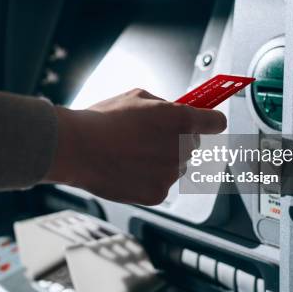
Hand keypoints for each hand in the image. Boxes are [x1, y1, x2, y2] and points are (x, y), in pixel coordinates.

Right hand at [45, 88, 226, 204]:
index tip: (209, 122)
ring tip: (133, 153)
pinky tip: (129, 168)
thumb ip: (163, 105)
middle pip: (193, 145)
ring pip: (177, 166)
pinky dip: (149, 178)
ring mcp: (170, 174)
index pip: (216, 122)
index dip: (211, 121)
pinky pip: (161, 184)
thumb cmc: (103, 120)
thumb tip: (174, 110)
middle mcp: (180, 149)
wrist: (77, 148)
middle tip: (152, 137)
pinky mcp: (157, 194)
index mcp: (180, 120)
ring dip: (164, 160)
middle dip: (178, 140)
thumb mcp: (137, 97)